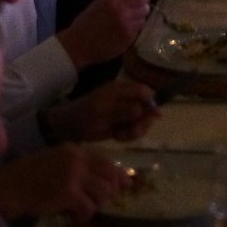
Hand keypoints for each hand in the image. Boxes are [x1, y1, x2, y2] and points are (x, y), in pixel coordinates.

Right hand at [0, 143, 123, 222]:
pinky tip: (72, 217)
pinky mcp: (68, 193)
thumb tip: (103, 180)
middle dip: (109, 192)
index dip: (118, 175)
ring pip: (102, 194)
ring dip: (94, 206)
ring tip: (81, 210)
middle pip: (109, 177)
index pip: (107, 161)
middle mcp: (78, 159)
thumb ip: (78, 167)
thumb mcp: (56, 162)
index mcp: (76, 150)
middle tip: (101, 203)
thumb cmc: (29, 176)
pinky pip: (88, 208)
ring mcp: (74, 175)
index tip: (126, 185)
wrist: (10, 186)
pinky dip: (83, 216)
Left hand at [45, 75, 159, 143]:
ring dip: (134, 131)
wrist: (71, 128)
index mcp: (121, 90)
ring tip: (120, 136)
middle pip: (146, 107)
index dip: (151, 102)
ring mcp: (124, 112)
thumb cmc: (85, 116)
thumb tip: (142, 108)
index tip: (155, 116)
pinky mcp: (122, 123)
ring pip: (141, 120)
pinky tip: (117, 137)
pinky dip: (128, 135)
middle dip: (142, 122)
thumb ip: (123, 110)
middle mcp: (125, 99)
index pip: (143, 91)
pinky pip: (133, 129)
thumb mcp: (103, 112)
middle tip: (132, 132)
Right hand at [57, 0, 151, 69]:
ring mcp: (127, 29)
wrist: (78, 45)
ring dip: (137, 18)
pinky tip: (122, 30)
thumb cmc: (86, 21)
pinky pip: (137, 31)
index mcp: (115, 1)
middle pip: (145, 7)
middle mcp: (124, 14)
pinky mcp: (128, 41)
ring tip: (126, 20)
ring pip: (143, 20)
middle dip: (141, 7)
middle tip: (133, 9)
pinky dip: (132, 29)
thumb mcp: (100, 2)